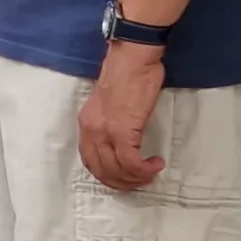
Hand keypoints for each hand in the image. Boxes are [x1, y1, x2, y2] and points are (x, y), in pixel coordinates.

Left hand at [78, 42, 169, 191]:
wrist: (133, 59)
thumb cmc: (127, 74)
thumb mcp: (109, 103)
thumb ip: (110, 122)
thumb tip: (122, 140)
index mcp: (86, 123)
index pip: (90, 160)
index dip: (107, 174)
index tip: (123, 176)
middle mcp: (91, 130)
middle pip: (102, 170)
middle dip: (122, 182)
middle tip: (140, 181)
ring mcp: (105, 132)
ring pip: (116, 170)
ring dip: (135, 178)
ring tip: (150, 173)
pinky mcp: (123, 131)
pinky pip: (131, 162)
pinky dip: (143, 169)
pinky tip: (154, 164)